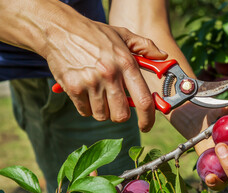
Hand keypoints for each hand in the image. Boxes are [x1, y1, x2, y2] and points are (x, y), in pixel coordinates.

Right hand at [44, 18, 166, 131]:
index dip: (148, 118)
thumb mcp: (123, 35)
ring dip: (103, 110)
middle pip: (121, 115)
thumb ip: (145, 46)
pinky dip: (87, 107)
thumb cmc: (95, 34)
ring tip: (99, 93)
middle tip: (117, 105)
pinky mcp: (73, 88)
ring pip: (102, 115)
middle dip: (121, 115)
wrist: (60, 29)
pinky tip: (86, 91)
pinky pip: (85, 112)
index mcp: (126, 64)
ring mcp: (90, 83)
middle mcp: (109, 75)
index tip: (146, 125)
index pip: (143, 100)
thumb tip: (163, 56)